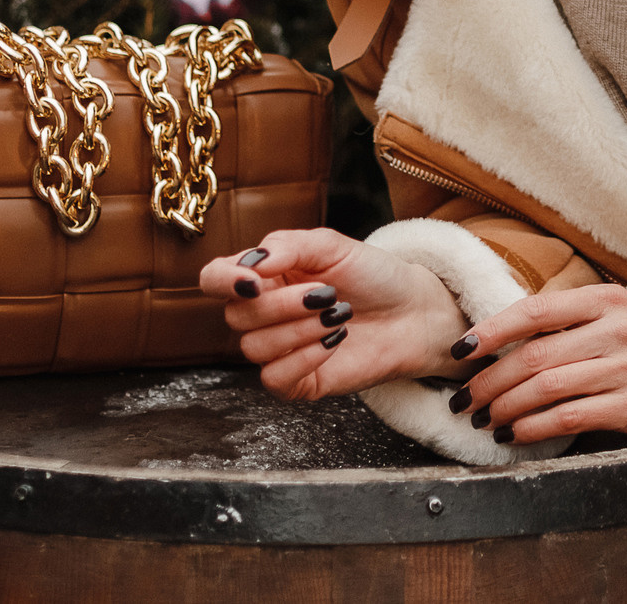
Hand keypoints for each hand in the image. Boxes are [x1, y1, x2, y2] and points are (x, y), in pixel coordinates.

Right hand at [200, 229, 467, 402]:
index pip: (214, 279)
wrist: (412, 312)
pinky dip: (305, 358)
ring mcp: (277, 350)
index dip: (224, 280)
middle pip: (236, 316)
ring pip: (254, 348)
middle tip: (326, 293)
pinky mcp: (296, 381)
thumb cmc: (372, 275)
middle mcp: (263, 313)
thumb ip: (288, 245)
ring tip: (339, 315)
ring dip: (300, 329)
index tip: (255, 280)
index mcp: (264, 276)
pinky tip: (334, 342)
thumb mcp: (332, 246)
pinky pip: (274, 378)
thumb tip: (252, 263)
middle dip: (283, 304)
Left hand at [444, 285, 626, 444]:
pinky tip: (514, 433)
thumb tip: (493, 337)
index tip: (460, 350)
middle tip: (464, 399)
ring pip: (547, 389)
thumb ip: (563, 320)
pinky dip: (533, 428)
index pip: (536, 311)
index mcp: (607, 299)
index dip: (492, 331)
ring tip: (485, 418)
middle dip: (489, 381)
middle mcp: (618, 330)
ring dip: (505, 408)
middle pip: (535, 356)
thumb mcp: (609, 315)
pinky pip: (569, 418)